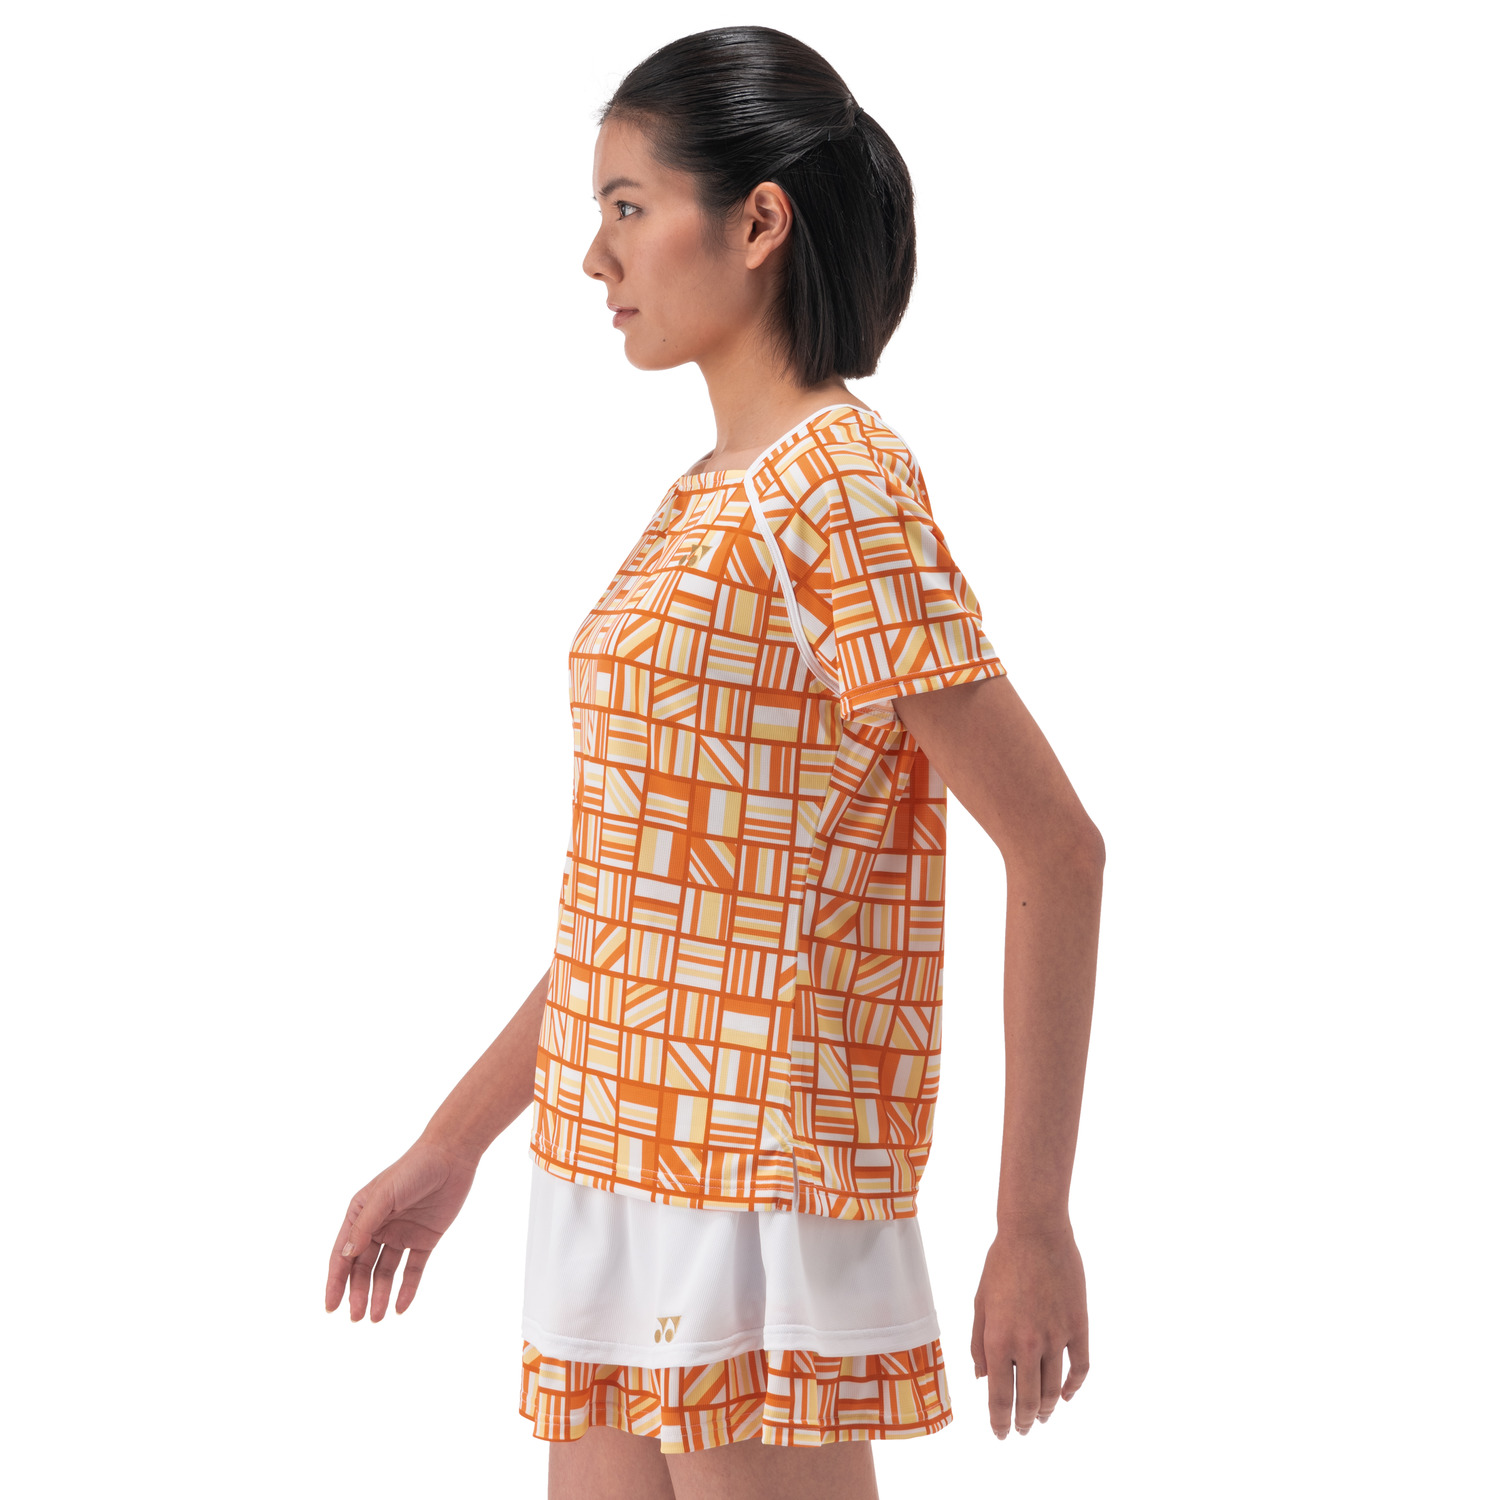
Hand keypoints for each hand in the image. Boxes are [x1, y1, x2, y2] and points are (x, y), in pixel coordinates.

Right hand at [324, 1139, 477, 1321]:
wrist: (452, 1156)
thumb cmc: (413, 1169)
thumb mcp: (385, 1196)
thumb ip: (365, 1225)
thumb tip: (346, 1255)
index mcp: (361, 1214)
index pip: (343, 1253)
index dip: (335, 1281)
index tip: (330, 1307)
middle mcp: (378, 1226)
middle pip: (363, 1268)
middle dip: (358, 1293)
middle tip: (356, 1317)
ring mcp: (401, 1234)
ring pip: (386, 1272)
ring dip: (379, 1294)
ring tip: (376, 1318)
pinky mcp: (424, 1239)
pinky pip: (413, 1269)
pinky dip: (406, 1289)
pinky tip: (400, 1307)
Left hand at [971, 1218, 1088, 1438]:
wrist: (1035, 1232)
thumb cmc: (1002, 1263)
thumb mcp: (980, 1302)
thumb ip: (978, 1343)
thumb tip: (983, 1378)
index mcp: (998, 1339)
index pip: (999, 1396)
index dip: (999, 1421)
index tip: (1000, 1434)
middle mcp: (1028, 1344)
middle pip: (1028, 1399)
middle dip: (1024, 1421)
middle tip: (1021, 1429)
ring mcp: (1056, 1337)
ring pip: (1054, 1389)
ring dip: (1047, 1409)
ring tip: (1041, 1417)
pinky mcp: (1078, 1327)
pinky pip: (1080, 1368)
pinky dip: (1074, 1387)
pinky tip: (1067, 1395)